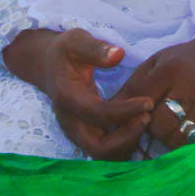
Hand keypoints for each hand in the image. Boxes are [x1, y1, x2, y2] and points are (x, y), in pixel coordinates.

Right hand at [1, 28, 151, 159]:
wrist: (47, 65)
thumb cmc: (65, 51)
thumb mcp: (77, 40)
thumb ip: (96, 48)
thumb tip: (119, 55)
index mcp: (67, 98)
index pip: (98, 115)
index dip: (125, 111)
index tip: (148, 101)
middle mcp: (70, 122)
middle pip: (98, 149)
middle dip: (126, 138)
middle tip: (147, 117)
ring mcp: (76, 131)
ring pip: (102, 155)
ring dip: (126, 144)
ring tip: (144, 120)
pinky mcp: (84, 134)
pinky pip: (105, 150)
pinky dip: (123, 144)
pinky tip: (137, 125)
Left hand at [115, 17, 194, 151]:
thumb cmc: (189, 59)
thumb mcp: (159, 61)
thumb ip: (135, 85)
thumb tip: (108, 112)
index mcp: (171, 69)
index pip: (142, 102)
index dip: (134, 115)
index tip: (134, 117)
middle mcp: (192, 86)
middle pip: (159, 125)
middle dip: (152, 129)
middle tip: (154, 125)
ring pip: (178, 138)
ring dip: (168, 139)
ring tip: (170, 129)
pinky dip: (187, 143)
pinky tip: (186, 132)